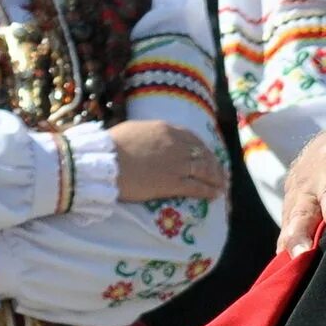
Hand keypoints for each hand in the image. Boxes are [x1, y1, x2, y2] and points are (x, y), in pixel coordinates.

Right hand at [108, 120, 227, 203]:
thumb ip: (149, 134)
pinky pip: (197, 187)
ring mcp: (176, 164)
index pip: (193, 138)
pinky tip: (215, 195)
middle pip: (203, 155)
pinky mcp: (172, 183)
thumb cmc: (110, 146)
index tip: (208, 155)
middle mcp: (176, 145)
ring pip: (205, 170)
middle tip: (221, 173)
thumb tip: (151, 137)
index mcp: (166, 130)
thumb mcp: (133, 130)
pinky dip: (209, 191)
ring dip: (216, 179)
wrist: (103, 162)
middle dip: (214, 165)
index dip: (203, 149)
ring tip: (222, 186)